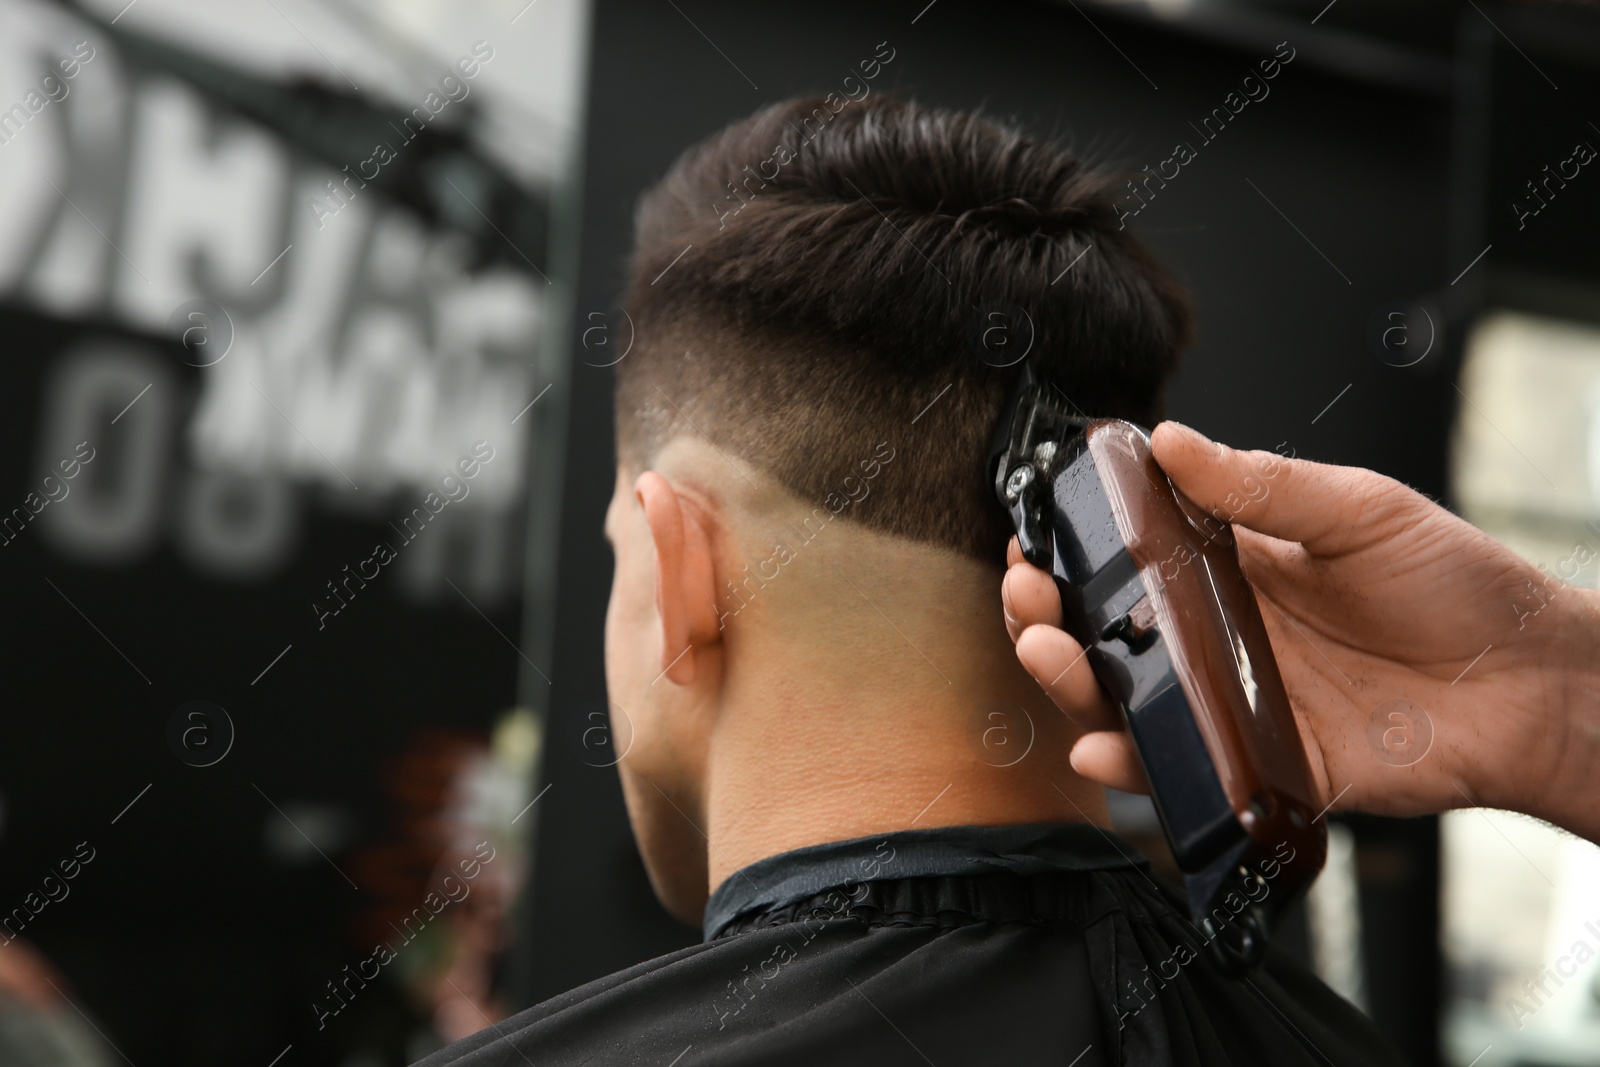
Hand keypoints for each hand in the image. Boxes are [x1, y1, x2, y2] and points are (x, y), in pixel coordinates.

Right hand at [1001, 420, 1599, 841]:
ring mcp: (1236, 704)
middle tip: (1028, 594)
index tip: (1036, 535)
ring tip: (1049, 653)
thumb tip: (1172, 441)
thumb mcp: (1358, 511)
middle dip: (1047, 616)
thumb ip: (1261, 486)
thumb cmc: (1459, 587)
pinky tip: (1100, 751)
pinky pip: (1184, 773)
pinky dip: (1133, 769)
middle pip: (1107, 635)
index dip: (1072, 552)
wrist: (1532, 684)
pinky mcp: (1263, 766)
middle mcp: (1222, 639)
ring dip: (1071, 684)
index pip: (1129, 561)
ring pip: (1127, 703)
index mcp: (1235, 570)